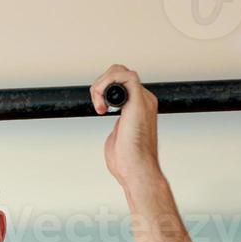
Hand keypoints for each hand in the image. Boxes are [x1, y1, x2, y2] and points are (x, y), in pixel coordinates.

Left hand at [89, 64, 161, 187]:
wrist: (136, 170)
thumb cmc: (128, 161)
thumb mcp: (119, 136)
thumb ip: (119, 125)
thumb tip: (114, 127)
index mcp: (139, 107)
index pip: (121, 82)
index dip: (104, 89)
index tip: (98, 109)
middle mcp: (143, 100)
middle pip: (119, 72)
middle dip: (100, 84)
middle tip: (97, 106)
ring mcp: (143, 100)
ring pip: (120, 71)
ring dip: (101, 84)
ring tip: (98, 105)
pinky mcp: (139, 103)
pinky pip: (125, 76)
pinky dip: (106, 84)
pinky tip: (102, 105)